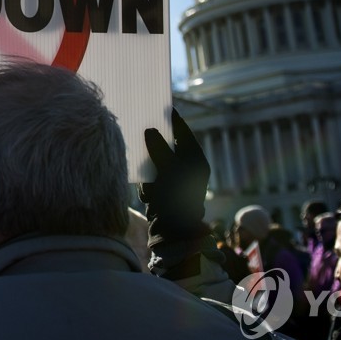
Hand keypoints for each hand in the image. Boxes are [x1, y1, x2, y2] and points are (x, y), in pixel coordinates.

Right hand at [138, 109, 210, 246]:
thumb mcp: (167, 169)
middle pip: (170, 147)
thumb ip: (159, 148)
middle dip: (156, 147)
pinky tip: (151, 195)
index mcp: (196, 161)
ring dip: (151, 169)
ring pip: (159, 162)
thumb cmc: (175, 199)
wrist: (174, 233)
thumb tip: (150, 130)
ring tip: (152, 185)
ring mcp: (178, 181)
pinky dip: (149, 184)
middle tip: (144, 129)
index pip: (184, 133)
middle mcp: (189, 169)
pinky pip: (154, 178)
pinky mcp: (167, 192)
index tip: (165, 106)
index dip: (174, 120)